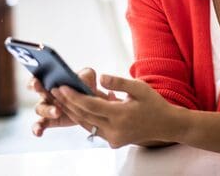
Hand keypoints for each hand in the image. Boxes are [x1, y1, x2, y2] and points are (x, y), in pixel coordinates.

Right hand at [28, 68, 116, 136]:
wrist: (92, 103)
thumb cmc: (86, 86)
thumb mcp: (88, 77)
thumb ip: (85, 74)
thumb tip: (80, 79)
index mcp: (52, 80)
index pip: (39, 78)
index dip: (35, 80)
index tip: (36, 82)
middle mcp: (46, 93)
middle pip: (39, 92)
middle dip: (41, 91)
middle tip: (50, 91)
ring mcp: (47, 107)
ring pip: (40, 109)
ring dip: (48, 110)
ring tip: (58, 112)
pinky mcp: (50, 120)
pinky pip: (40, 125)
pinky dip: (37, 128)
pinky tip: (38, 132)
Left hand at [51, 74, 177, 147]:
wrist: (166, 125)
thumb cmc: (153, 104)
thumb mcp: (139, 88)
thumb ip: (118, 82)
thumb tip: (100, 77)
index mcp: (120, 115)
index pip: (90, 105)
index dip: (73, 96)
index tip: (61, 86)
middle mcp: (115, 129)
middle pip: (84, 116)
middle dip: (67, 103)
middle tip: (54, 90)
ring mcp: (113, 138)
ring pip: (86, 124)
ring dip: (72, 112)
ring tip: (60, 99)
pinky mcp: (114, 142)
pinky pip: (93, 130)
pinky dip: (83, 119)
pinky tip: (75, 109)